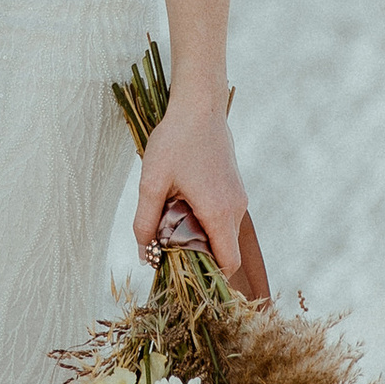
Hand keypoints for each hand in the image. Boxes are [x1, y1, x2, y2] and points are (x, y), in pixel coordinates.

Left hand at [131, 98, 250, 277]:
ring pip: (224, 234)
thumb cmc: (175, 141)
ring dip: (200, 237)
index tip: (181, 275)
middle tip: (168, 250)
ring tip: (171, 223)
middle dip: (199, 257)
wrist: (199, 105)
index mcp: (219, 212)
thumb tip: (145, 255)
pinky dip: (206, 222)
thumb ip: (146, 223)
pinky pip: (224, 217)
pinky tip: (182, 206)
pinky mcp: (235, 187)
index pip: (226, 263)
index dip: (208, 278)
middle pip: (224, 251)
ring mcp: (238, 197)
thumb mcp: (152, 183)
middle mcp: (236, 208)